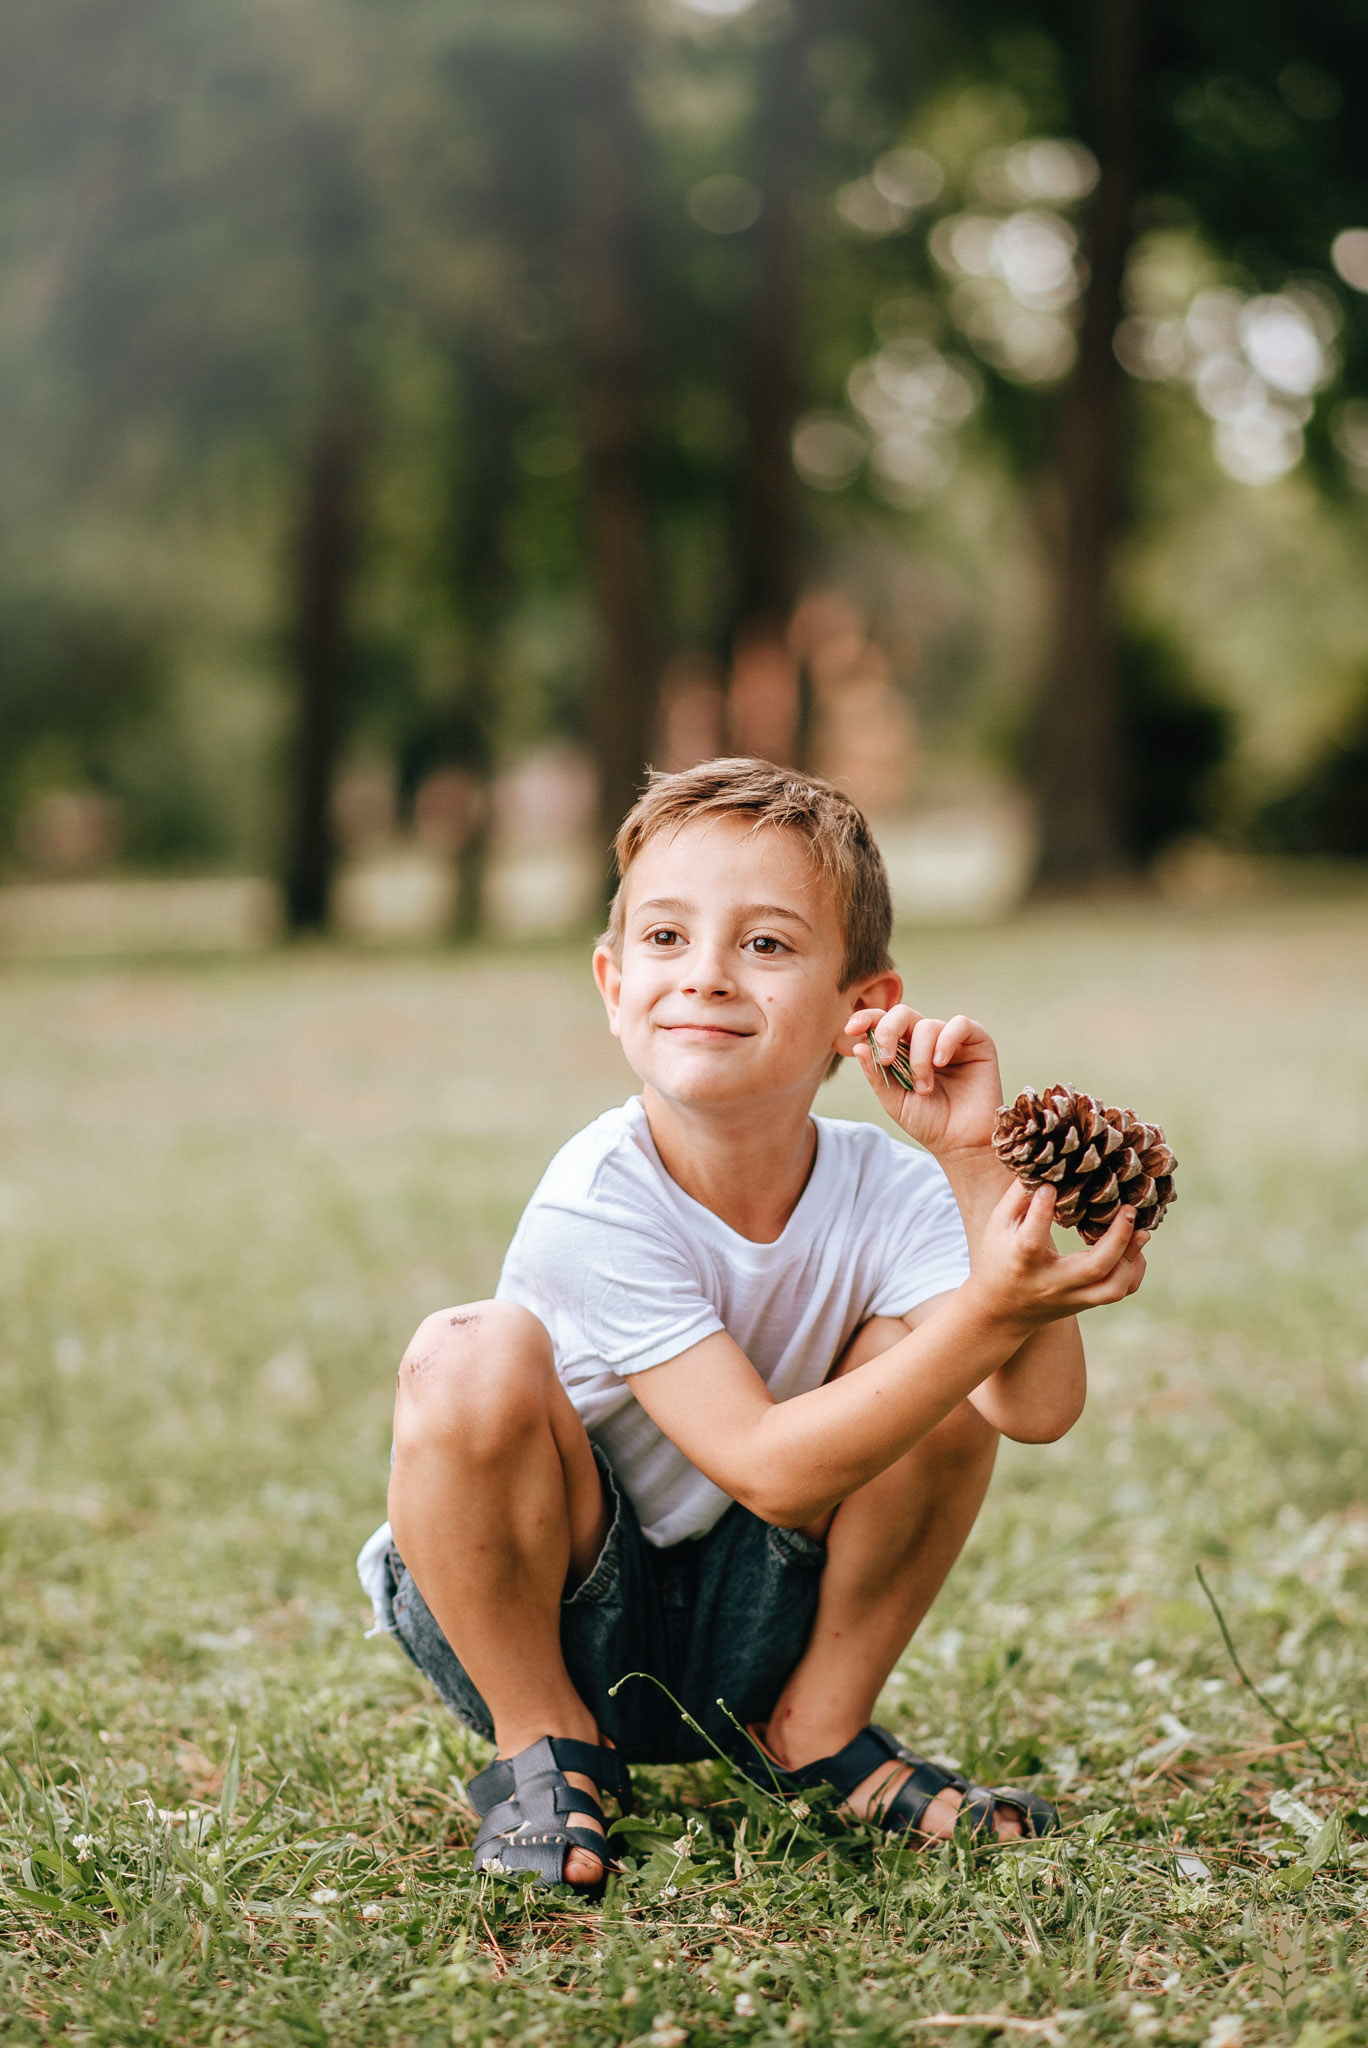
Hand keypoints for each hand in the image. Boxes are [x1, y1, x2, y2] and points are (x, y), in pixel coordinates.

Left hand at [845, 1004, 1003, 1158]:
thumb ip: (876, 1074)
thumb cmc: (928, 1122)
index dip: (867, 1019)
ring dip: (919, 1058)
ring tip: (924, 1087)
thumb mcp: (893, 1100)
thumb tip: (858, 1045)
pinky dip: (946, 1041)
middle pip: (902, 1013)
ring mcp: (951, 1040)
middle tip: (886, 1059)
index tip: (851, 1029)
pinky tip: (940, 1063)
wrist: (960, 1143)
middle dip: (888, 1031)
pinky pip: (959, 1025)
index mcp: (904, 1049)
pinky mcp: (977, 1042)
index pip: (883, 1022)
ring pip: (927, 1025)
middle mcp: (926, 1040)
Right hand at [972, 1179, 1148, 1332]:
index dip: (1041, 1212)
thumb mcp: (999, 1226)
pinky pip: (1119, 1292)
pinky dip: (1134, 1271)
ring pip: (1112, 1288)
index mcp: (1021, 1262)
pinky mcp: (1085, 1302)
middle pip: (1091, 1268)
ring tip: (1140, 1231)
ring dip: (1131, 1258)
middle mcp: (1051, 1283)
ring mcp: (1071, 1296)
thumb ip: (1019, 1197)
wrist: (1002, 1310)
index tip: (1051, 1186)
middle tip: (1128, 1209)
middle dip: (1117, 1239)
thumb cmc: (999, 1257)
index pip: (1031, 1241)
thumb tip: (1046, 1166)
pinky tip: (1134, 1249)